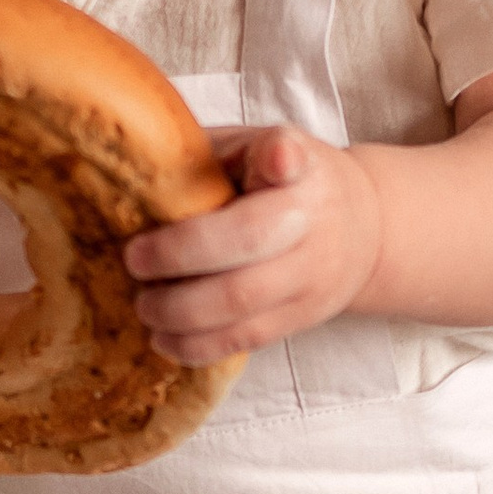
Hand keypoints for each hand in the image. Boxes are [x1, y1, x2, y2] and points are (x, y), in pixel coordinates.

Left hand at [122, 126, 382, 363]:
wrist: (366, 230)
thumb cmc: (284, 180)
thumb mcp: (255, 147)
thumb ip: (208, 152)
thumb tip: (126, 160)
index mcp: (298, 168)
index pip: (292, 158)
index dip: (284, 158)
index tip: (278, 158)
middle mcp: (311, 221)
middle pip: (248, 242)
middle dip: (179, 256)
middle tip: (133, 261)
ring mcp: (310, 275)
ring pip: (242, 302)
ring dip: (179, 312)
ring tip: (144, 306)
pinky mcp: (301, 317)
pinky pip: (245, 339)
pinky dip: (197, 346)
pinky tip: (164, 339)